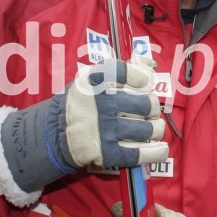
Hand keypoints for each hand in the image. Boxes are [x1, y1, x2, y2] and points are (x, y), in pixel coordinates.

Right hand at [0, 57, 166, 192]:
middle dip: (153, 108)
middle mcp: (101, 104)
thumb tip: (148, 62)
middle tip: (149, 111)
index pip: (127, 72)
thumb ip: (121, 70)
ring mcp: (104, 130)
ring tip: (154, 128)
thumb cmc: (81, 103)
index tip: (145, 84)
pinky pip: (140, 154)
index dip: (143, 77)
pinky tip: (161, 148)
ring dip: (156, 129)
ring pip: (147, 129)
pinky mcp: (107, 153)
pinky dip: (156, 152)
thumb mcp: (92, 80)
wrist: (55, 134)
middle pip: (145, 104)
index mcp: (95, 81)